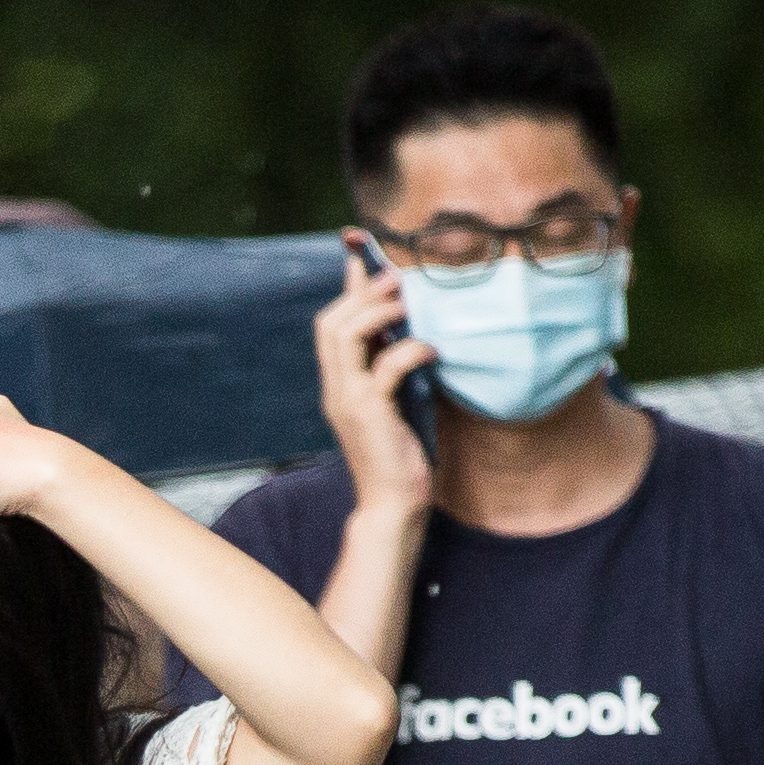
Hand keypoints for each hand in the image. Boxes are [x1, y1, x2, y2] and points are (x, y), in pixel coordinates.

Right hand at [320, 254, 433, 511]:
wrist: (393, 507)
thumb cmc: (400, 457)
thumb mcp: (395, 404)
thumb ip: (393, 371)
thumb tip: (412, 334)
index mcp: (339, 385)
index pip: (331, 325)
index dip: (347, 289)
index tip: (364, 257)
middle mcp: (336, 389)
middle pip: (331, 323)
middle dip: (362, 293)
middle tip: (398, 279)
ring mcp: (348, 401)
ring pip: (345, 336)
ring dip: (378, 311)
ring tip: (408, 302)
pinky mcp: (371, 414)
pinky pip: (385, 367)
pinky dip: (410, 350)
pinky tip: (432, 350)